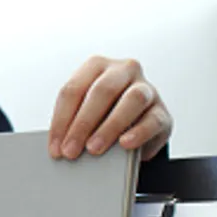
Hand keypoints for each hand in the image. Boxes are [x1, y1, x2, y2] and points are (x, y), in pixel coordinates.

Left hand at [49, 56, 171, 161]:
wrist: (135, 129)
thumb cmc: (102, 117)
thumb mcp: (83, 113)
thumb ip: (72, 122)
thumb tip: (60, 147)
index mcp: (97, 66)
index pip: (74, 89)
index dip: (61, 120)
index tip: (55, 148)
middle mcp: (124, 70)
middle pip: (102, 91)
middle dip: (82, 124)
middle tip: (71, 150)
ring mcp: (146, 88)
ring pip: (132, 100)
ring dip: (109, 126)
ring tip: (93, 149)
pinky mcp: (162, 111)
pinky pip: (153, 120)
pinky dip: (138, 133)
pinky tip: (124, 144)